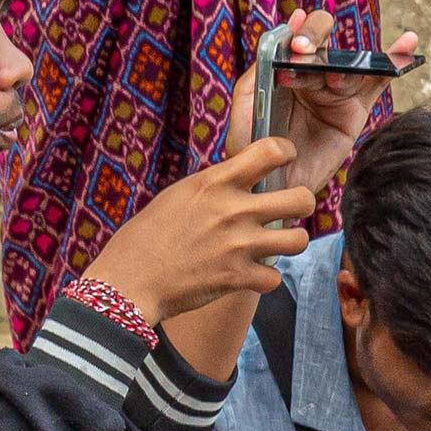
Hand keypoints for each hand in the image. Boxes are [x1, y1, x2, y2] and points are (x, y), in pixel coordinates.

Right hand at [82, 139, 314, 324]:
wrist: (129, 280)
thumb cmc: (146, 237)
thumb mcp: (179, 195)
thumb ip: (214, 186)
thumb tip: (240, 179)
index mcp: (215, 182)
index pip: (273, 150)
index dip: (286, 153)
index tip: (283, 160)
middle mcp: (233, 211)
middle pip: (302, 198)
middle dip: (301, 204)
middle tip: (288, 210)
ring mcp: (239, 246)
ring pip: (298, 240)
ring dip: (289, 243)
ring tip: (274, 245)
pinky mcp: (237, 278)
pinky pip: (274, 278)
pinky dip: (264, 279)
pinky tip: (250, 275)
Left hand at [224, 12, 417, 196]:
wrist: (270, 186)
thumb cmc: (252, 146)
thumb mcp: (247, 101)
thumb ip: (260, 66)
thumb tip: (284, 30)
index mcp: (284, 68)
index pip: (298, 38)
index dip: (300, 34)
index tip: (296, 46)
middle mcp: (311, 76)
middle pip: (324, 43)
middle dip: (317, 42)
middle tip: (306, 54)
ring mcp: (335, 93)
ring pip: (347, 65)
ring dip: (342, 67)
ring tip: (332, 81)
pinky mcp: (354, 112)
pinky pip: (377, 83)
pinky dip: (394, 61)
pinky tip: (408, 41)